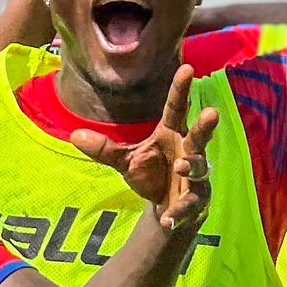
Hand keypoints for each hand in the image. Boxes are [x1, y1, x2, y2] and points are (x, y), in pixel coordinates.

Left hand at [69, 65, 217, 230]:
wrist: (166, 210)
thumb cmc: (151, 176)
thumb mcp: (125, 161)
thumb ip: (104, 149)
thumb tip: (74, 135)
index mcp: (171, 134)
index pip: (177, 108)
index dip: (182, 89)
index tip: (187, 68)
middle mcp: (188, 150)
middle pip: (199, 135)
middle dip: (205, 125)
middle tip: (212, 113)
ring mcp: (196, 175)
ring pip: (199, 167)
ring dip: (191, 166)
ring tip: (180, 167)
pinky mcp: (198, 199)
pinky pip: (191, 203)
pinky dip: (179, 211)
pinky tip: (168, 218)